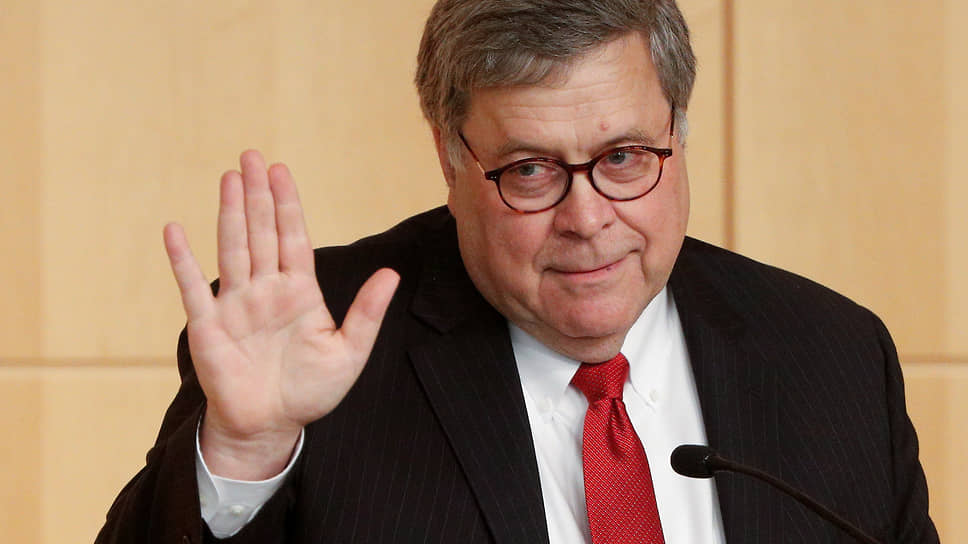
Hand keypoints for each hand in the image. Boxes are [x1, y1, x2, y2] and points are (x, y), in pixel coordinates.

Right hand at [163, 150, 398, 478]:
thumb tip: (391, 274)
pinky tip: (175, 231)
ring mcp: (236, 305)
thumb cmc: (310, 391)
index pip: (293, 237)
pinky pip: (193, 288)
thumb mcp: (349, 353)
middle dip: (257, 195)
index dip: (287, 204)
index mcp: (299, 291)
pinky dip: (183, 260)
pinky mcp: (208, 326)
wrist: (271, 426)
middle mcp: (266, 290)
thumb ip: (368, 313)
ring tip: (229, 177)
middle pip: (261, 232)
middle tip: (252, 156)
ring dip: (229, 214)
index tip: (281, 171)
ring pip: (234, 249)